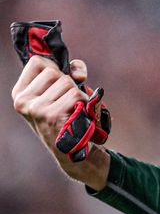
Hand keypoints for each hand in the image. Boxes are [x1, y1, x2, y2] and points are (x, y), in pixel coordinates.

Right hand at [11, 55, 109, 189]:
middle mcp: (23, 101)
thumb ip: (69, 71)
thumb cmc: (67, 117)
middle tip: (66, 101)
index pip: (37, 61)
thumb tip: (78, 73)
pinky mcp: (52, 116)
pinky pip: (76, 94)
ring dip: (77, 94)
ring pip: (67, 82)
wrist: (73, 152)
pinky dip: (84, 102)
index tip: (59, 81)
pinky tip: (78, 116)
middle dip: (67, 83)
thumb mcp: (61, 91)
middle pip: (54, 71)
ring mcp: (36, 109)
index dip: (55, 67)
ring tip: (72, 110)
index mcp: (20, 93)